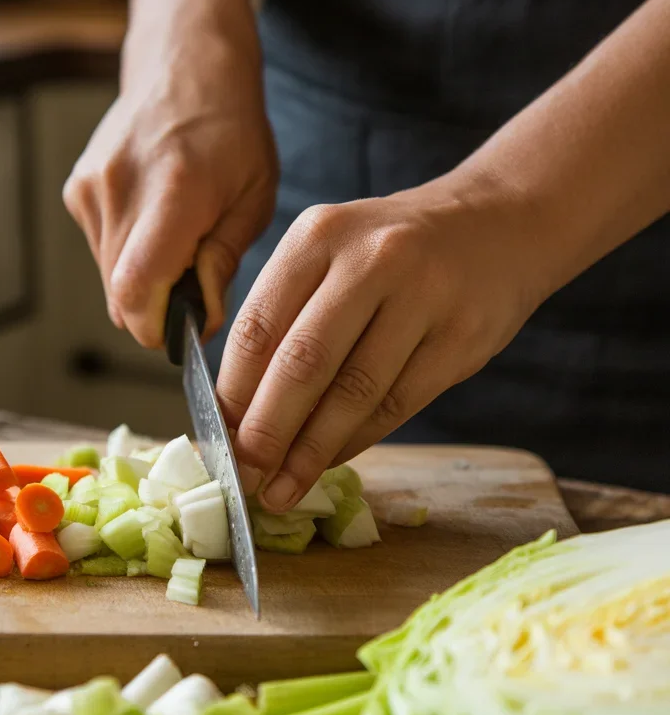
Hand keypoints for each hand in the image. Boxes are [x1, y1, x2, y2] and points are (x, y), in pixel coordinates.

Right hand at [63, 0, 277, 346]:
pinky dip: (129, 255)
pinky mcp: (78, 190)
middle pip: (120, 294)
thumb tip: (200, 318)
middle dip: (157, 309)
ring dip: (144, 281)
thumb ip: (222, 261)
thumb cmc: (232, 130)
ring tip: (181, 243)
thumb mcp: (253, 197)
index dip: (155, 327)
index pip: (136, 289)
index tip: (183, 331)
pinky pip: (101, 251)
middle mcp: (119, 190)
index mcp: (172, 192)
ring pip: (109, 278)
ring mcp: (91, 189)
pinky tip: (158, 223)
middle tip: (195, 287)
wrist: (186, 65)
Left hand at [217, 174, 546, 508]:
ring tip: (283, 489)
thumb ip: (286, 317)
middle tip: (245, 476)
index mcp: (318, 236)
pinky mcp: (462, 337)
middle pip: (303, 362)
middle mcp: (370, 259)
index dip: (233, 393)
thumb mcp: (332, 255)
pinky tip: (331, 461)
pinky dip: (357, 440)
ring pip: (354, 392)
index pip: (258, 326)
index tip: (217, 440)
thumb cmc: (392, 252)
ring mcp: (423, 297)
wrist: (497, 225)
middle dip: (267, 431)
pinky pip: (398, 404)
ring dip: (311, 452)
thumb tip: (236, 411)